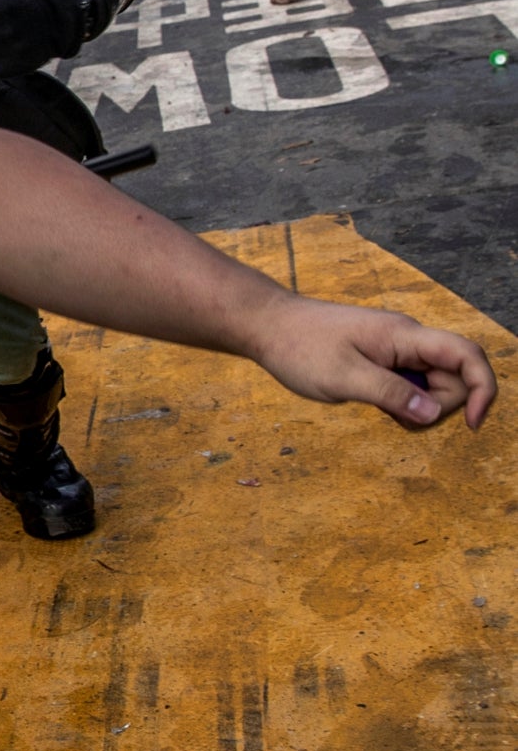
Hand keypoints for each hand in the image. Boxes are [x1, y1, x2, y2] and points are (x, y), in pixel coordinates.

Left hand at [246, 298, 496, 430]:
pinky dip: (401, 401)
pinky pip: (409, 384)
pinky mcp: (382, 359)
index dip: (483, 389)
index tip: (472, 425)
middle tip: (395, 416)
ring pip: (432, 384)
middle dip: (438, 405)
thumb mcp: (344, 377)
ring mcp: (395, 349)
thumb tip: (433, 413)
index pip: (468, 355)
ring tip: (380, 410)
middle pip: (453, 377)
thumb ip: (391, 394)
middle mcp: (408, 339)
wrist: (267, 326)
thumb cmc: (299, 347)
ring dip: (417, 406)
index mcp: (405, 336)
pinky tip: (375, 404)